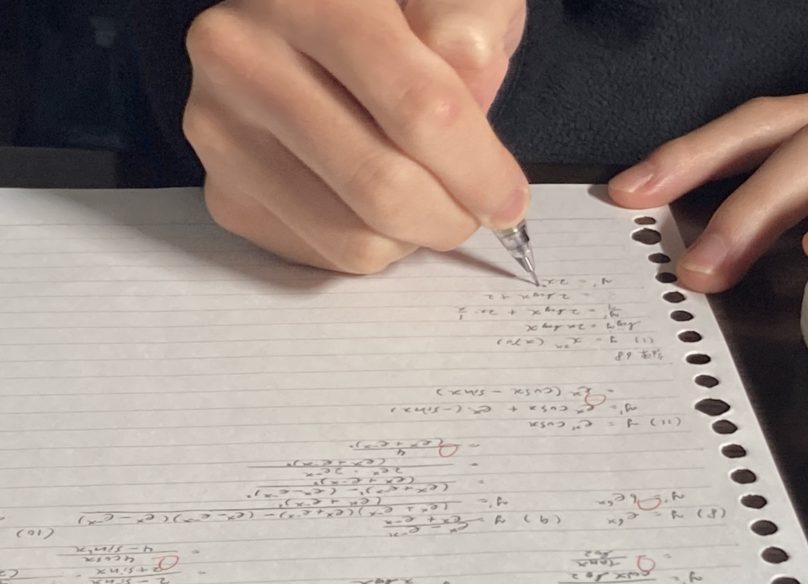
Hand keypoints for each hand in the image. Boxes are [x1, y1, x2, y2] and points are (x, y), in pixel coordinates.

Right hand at [183, 0, 528, 272]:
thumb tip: (469, 80)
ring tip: (426, 198)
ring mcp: (220, 130)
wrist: (309, 27)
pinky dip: (371, 246)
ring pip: (352, 236)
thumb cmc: (398, 11)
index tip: (508, 198)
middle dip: (452, 216)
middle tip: (475, 209)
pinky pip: (323, 256)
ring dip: (413, 237)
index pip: (417, 108)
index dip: (479, 168)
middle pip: (381, 185)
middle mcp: (242, 58)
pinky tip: (374, 202)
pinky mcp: (223, 192)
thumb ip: (472, 24)